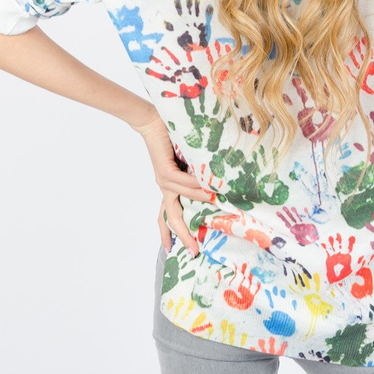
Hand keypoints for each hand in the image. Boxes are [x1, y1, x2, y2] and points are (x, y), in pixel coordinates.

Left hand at [129, 112, 212, 256]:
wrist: (152, 121)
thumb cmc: (171, 137)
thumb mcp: (188, 159)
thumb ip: (200, 171)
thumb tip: (221, 178)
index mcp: (170, 187)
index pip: (168, 214)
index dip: (170, 232)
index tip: (172, 250)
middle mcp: (165, 188)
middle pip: (172, 218)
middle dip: (183, 237)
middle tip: (194, 252)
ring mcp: (164, 181)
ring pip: (179, 204)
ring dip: (200, 206)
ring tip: (218, 209)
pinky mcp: (164, 172)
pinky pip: (182, 184)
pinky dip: (196, 187)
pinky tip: (209, 189)